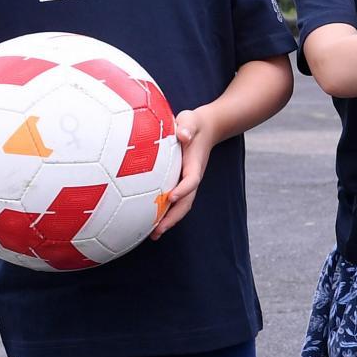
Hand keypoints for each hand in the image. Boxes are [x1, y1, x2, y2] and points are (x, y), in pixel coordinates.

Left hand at [152, 105, 213, 238]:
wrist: (205, 129)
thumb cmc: (194, 124)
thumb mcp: (192, 120)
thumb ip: (187, 127)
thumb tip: (182, 135)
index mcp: (195, 164)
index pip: (191, 180)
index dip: (183, 189)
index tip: (170, 197)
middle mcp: (192, 177)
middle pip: (186, 202)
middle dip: (173, 217)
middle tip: (158, 230)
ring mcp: (186, 182)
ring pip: (181, 205)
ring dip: (169, 221)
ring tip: (153, 235)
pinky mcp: (180, 182)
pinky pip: (173, 201)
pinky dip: (164, 213)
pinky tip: (150, 222)